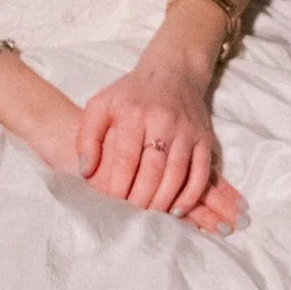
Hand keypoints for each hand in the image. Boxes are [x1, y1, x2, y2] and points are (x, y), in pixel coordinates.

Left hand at [75, 42, 245, 236]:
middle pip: (152, 171)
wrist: (174, 71)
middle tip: (129, 219)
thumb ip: (87, 137)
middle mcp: (163, 121)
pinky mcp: (204, 138)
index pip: (126, 158)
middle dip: (139, 200)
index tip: (109, 205)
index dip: (117, 186)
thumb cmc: (131, 93)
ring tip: (149, 219)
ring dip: (162, 202)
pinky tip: (176, 211)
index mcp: (134, 112)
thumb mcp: (101, 104)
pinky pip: (201, 174)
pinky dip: (190, 196)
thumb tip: (86, 172)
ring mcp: (187, 131)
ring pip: (177, 175)